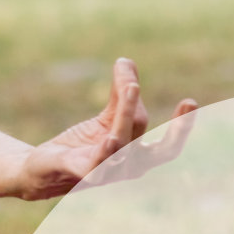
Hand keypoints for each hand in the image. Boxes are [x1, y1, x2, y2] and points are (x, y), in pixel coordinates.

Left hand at [16, 58, 196, 199]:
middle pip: (153, 144)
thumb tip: (126, 61)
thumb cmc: (80, 146)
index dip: (182, 126)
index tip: (191, 102)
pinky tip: (110, 139)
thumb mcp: (106, 119)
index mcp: (138, 156)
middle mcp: (127, 167)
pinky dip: (104, 152)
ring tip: (130, 88)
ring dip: (126, 116)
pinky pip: (95, 163)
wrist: (41, 170)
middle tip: (190, 103)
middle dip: (175, 128)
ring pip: (121, 143)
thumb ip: (119, 94)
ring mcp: (105, 172)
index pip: (168, 146)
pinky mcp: (79, 172)